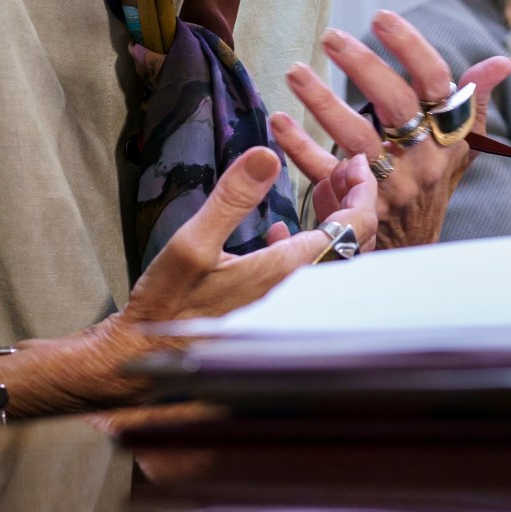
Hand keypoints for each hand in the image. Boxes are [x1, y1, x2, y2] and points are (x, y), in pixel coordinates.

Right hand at [4, 146, 377, 415]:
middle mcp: (298, 291)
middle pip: (351, 243)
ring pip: (332, 258)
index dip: (363, 191)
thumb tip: (267, 155)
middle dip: (354, 200)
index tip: (357, 162)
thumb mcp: (192, 243)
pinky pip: (307, 274)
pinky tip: (281, 229)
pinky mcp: (272, 309)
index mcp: (287, 272)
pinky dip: (307, 243)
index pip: (352, 228)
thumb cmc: (167, 302)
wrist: (147, 356)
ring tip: (321, 187)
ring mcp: (287, 303)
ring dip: (332, 220)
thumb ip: (232, 199)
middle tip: (344, 167)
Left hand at [278, 12, 510, 250]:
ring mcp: (388, 187)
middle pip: (396, 105)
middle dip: (362, 66)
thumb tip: (502, 62)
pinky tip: (278, 120)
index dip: (411, 47)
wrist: (411, 254)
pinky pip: (323, 172)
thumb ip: (473, 104)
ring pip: (355, 137)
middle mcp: (422, 161)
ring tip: (295, 70)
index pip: (436, 84)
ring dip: (322, 101)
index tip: (382, 17)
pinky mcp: (355, 207)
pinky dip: (299, 146)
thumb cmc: (432, 187)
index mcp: (447, 139)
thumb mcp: (461, 149)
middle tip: (330, 36)